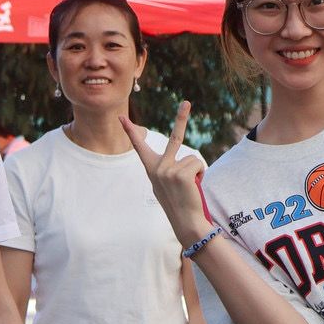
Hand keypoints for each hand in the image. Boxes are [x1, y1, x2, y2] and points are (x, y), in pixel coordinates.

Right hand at [122, 102, 211, 243]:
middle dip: (182, 117)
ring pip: (193, 158)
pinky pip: (198, 164)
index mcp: (152, 169)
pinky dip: (201, 174)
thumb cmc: (177, 203)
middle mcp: (158, 168)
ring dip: (196, 171)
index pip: (139, 147)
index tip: (121, 118)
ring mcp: (168, 170)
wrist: (185, 222)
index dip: (131, 131)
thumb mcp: (166, 184)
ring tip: (190, 187)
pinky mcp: (181, 174)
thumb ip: (168, 170)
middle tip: (187, 102)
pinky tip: (194, 187)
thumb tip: (181, 162)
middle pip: (175, 137)